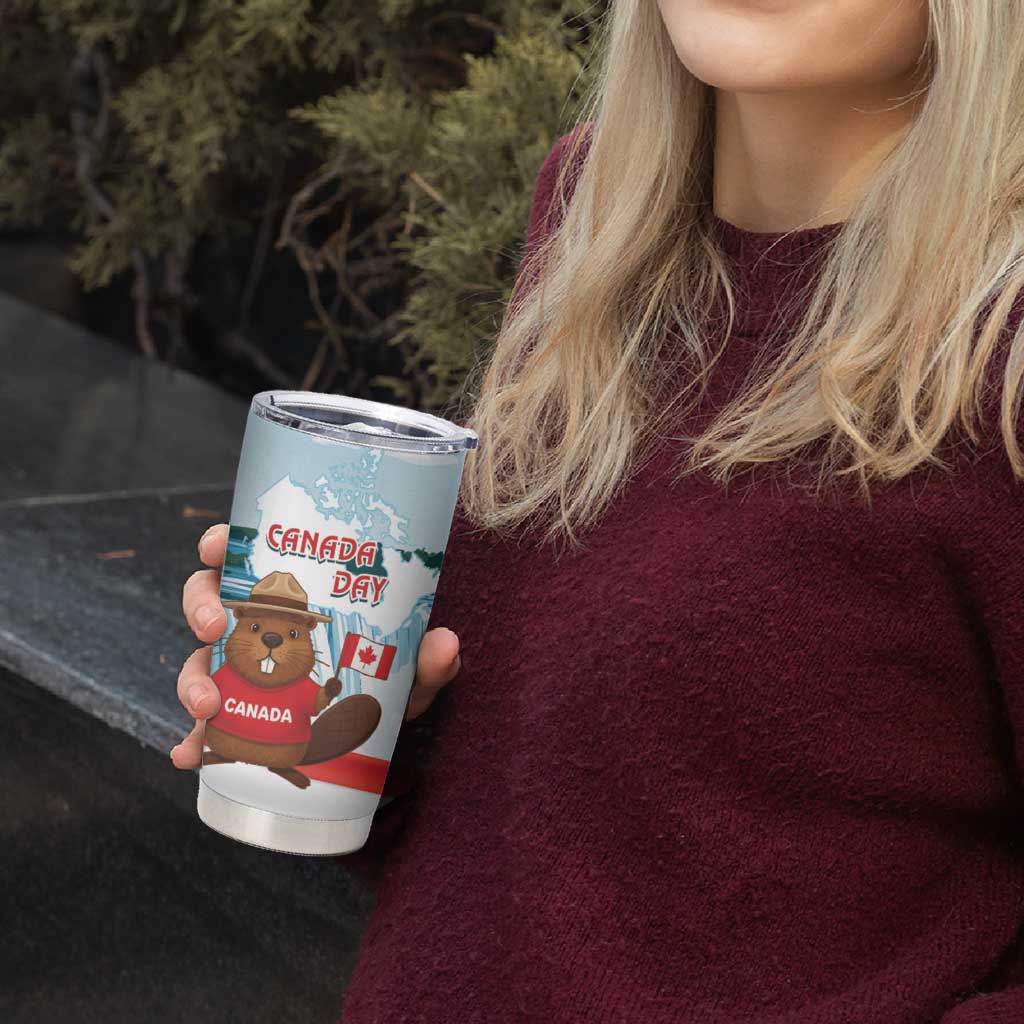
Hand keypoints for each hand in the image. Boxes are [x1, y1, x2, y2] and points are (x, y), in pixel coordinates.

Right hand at [169, 523, 461, 769]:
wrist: (383, 732)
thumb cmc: (390, 679)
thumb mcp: (409, 668)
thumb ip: (427, 659)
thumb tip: (445, 644)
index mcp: (291, 595)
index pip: (246, 555)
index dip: (220, 544)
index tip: (214, 546)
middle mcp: (259, 626)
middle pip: (208, 601)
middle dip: (200, 610)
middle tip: (213, 629)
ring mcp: (244, 670)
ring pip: (199, 661)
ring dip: (192, 680)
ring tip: (207, 706)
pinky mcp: (240, 716)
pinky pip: (207, 725)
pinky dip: (193, 741)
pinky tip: (187, 755)